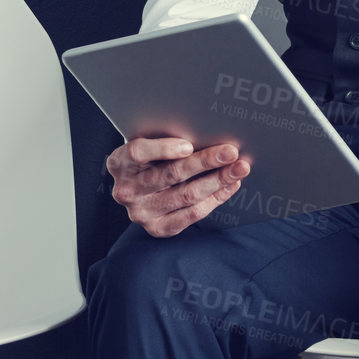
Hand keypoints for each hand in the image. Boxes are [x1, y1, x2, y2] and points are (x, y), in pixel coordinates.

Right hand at [107, 136, 251, 236]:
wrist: (139, 190)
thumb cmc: (150, 159)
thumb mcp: (148, 144)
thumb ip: (165, 139)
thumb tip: (207, 130)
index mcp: (119, 163)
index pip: (138, 152)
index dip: (163, 148)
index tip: (189, 145)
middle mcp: (126, 190)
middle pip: (170, 174)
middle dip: (205, 161)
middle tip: (230, 152)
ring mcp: (141, 213)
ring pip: (186, 195)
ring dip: (218, 180)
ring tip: (239, 168)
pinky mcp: (157, 228)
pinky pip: (192, 214)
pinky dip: (215, 198)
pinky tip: (230, 185)